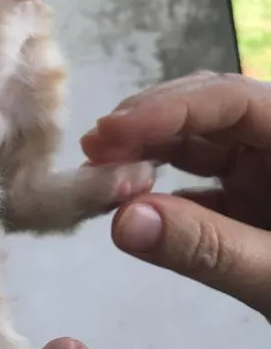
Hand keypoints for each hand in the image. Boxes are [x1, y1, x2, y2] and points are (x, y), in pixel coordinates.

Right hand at [81, 71, 270, 317]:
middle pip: (212, 110)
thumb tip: (120, 221)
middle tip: (94, 147)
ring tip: (102, 172)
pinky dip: (168, 195)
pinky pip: (206, 185)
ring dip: (153, 155)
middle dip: (152, 123)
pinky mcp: (257, 203)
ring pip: (204, 143)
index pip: (232, 100)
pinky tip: (133, 205)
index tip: (110, 132)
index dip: (167, 109)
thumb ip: (208, 248)